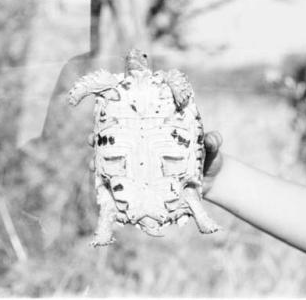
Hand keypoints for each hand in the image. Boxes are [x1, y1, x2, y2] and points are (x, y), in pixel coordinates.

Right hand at [86, 131, 223, 196]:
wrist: (213, 182)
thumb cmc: (210, 157)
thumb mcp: (211, 147)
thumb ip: (213, 141)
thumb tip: (212, 138)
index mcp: (159, 133)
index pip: (135, 122)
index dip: (117, 118)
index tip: (104, 116)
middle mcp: (148, 149)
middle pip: (120, 142)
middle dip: (102, 141)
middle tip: (92, 141)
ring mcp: (147, 168)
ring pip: (119, 164)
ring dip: (104, 164)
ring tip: (94, 167)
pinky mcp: (149, 186)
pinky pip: (129, 185)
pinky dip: (117, 187)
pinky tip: (106, 189)